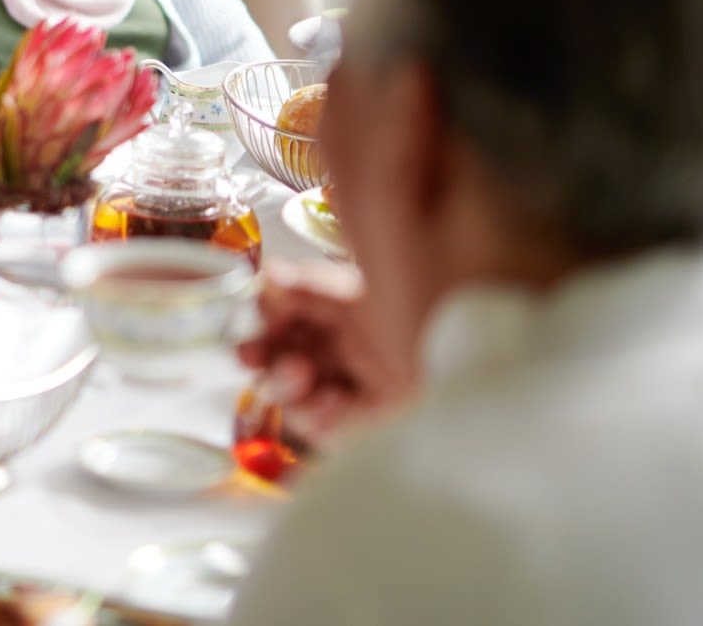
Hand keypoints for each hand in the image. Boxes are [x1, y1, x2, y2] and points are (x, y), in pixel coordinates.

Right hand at [236, 264, 415, 445]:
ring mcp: (342, 392)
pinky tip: (336, 399)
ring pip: (286, 397)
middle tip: (252, 354)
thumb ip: (308, 284)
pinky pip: (315, 429)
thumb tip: (269, 274)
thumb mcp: (356, 291)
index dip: (256, 322)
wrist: (456, 357)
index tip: (246, 320)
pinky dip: (317, 414)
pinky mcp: (355, 427)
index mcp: (331, 317)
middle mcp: (333, 354)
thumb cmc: (417, 314)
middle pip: (273, 360)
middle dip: (257, 356)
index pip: (276, 320)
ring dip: (284, 383)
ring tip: (301, 374)